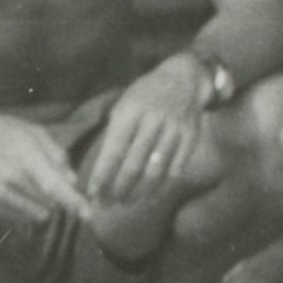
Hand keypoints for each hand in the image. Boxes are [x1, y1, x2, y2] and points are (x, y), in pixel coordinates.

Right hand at [0, 112, 92, 228]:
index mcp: (25, 155)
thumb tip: (73, 184)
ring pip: (40, 214)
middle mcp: (11, 177)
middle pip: (51, 203)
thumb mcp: (36, 133)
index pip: (53, 185)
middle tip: (47, 177)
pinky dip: (29, 208)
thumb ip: (58, 157)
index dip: (73, 201)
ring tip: (30, 181)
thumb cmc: (6, 132)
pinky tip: (19, 188)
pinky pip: (24, 218)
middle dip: (59, 196)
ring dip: (44, 204)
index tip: (89, 215)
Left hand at [84, 58, 210, 210]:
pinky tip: (150, 196)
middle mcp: (153, 120)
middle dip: (118, 188)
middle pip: (134, 164)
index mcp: (131, 110)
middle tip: (106, 204)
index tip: (92, 193)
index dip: (102, 174)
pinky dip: (161, 186)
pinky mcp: (190, 138)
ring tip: (125, 202)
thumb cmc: (146, 94)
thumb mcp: (125, 103)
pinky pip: (175, 168)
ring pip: (155, 170)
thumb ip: (115, 131)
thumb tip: (100, 167)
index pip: (113, 150)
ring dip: (139, 191)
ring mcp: (174, 130)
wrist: (184, 78)